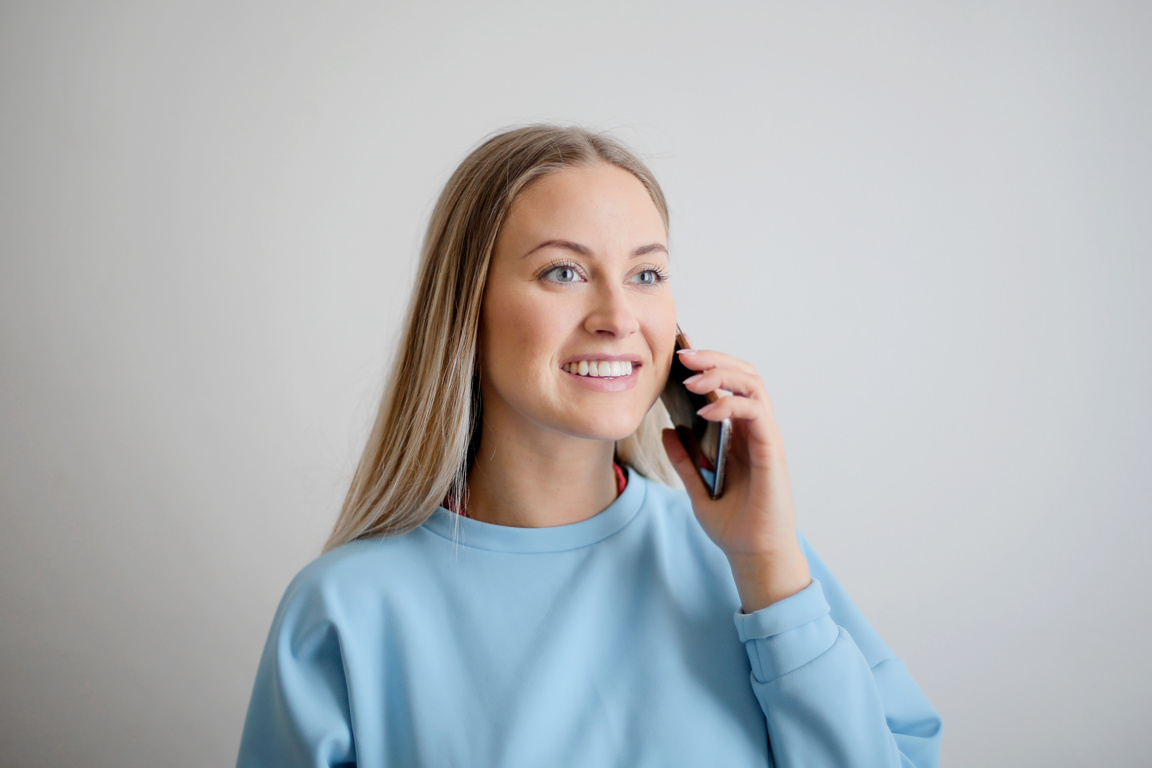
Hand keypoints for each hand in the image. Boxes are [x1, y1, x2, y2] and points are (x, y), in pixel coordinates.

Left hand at [660, 347, 810, 612]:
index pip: (728, 385)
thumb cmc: (734, 524)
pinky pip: (755, 413)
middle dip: (713, 359)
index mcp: (740, 434)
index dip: (708, 365)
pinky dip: (731, 404)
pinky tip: (705, 410)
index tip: (678, 354)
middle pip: (743, 374)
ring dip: (721, 374)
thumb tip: (666, 430)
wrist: (753, 555)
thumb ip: (684, 459)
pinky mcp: (772, 450)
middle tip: (682, 355)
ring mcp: (766, 437)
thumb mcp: (697, 488)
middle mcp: (755, 430)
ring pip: (753, 385)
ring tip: (691, 378)